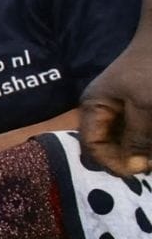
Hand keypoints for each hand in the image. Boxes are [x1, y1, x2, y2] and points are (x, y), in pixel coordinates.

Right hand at [81, 49, 151, 174]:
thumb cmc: (151, 69)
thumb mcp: (145, 105)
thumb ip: (137, 138)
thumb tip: (132, 166)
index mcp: (93, 108)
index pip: (92, 146)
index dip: (113, 162)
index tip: (139, 169)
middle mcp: (102, 111)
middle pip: (108, 145)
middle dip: (129, 156)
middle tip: (150, 161)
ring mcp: (120, 108)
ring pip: (126, 140)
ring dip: (141, 148)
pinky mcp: (138, 106)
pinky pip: (138, 130)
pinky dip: (147, 137)